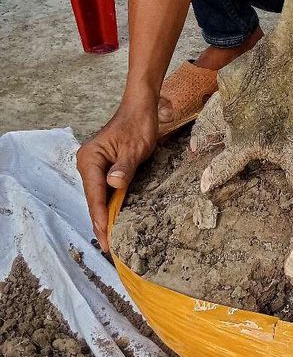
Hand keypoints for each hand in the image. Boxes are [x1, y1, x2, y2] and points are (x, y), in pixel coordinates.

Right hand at [76, 101, 157, 251]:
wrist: (140, 108)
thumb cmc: (137, 125)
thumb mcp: (134, 148)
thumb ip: (124, 168)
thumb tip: (114, 185)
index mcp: (89, 159)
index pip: (94, 195)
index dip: (100, 218)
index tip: (106, 238)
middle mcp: (87, 164)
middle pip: (93, 199)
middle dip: (101, 222)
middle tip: (109, 248)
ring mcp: (93, 166)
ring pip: (98, 197)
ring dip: (104, 216)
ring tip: (110, 240)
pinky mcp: (103, 167)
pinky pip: (104, 190)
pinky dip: (109, 204)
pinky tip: (114, 219)